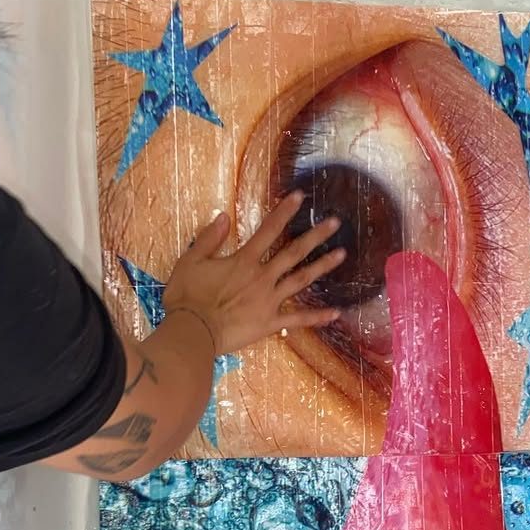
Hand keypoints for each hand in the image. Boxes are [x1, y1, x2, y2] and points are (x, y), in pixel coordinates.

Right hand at [161, 191, 344, 355]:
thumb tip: (223, 216)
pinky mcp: (269, 323)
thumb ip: (208, 238)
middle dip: (315, 235)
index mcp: (244, 261)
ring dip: (322, 267)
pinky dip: (317, 317)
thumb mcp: (190, 261)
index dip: (284, 212)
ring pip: (301, 280)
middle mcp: (262, 277)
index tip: (300, 197)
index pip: (268, 230)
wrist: (191, 332)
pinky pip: (297, 320)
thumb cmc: (186, 297)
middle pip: (293, 252)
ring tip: (342, 254)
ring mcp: (269, 301)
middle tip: (335, 222)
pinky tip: (336, 313)